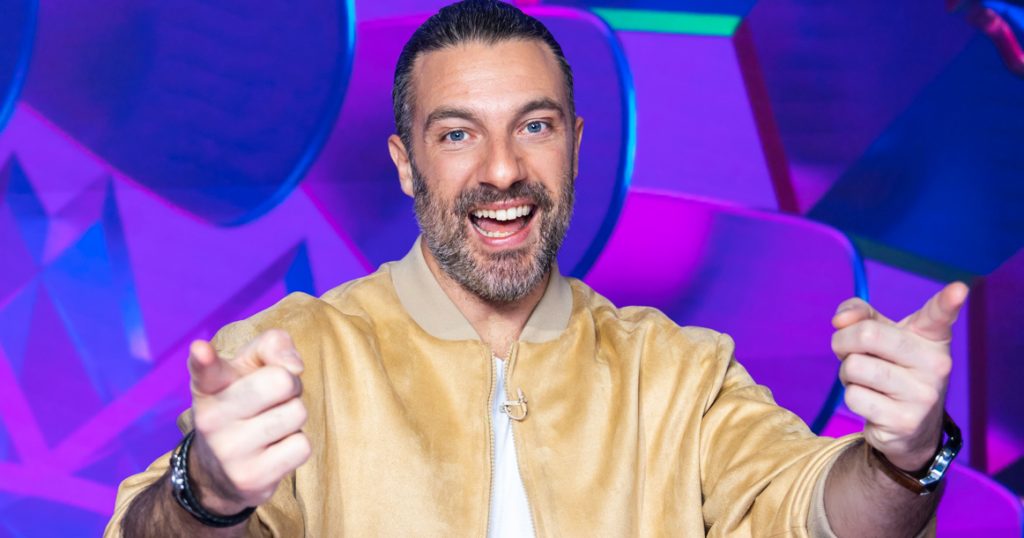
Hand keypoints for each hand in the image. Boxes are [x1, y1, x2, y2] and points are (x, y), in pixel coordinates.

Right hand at [186, 330, 310, 514]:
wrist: (219, 473)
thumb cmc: (244, 403)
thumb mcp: (249, 368)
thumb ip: (271, 346)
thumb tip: (295, 366)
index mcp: (208, 386)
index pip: (205, 369)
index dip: (204, 359)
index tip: (200, 349)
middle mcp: (211, 418)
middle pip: (282, 381)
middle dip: (291, 385)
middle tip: (275, 398)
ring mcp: (229, 451)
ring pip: (297, 413)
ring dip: (294, 416)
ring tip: (272, 424)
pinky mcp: (250, 478)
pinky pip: (301, 447)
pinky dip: (296, 445)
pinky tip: (274, 449)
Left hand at [831, 282, 968, 471]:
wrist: (908, 426)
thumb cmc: (889, 366)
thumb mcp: (878, 334)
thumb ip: (857, 314)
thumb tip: (840, 321)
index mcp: (931, 336)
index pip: (939, 315)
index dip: (949, 301)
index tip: (959, 289)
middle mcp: (935, 364)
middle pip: (867, 335)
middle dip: (842, 341)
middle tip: (849, 351)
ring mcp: (923, 395)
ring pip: (854, 367)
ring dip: (846, 373)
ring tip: (865, 380)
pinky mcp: (905, 421)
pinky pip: (853, 396)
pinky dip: (852, 396)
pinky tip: (871, 402)